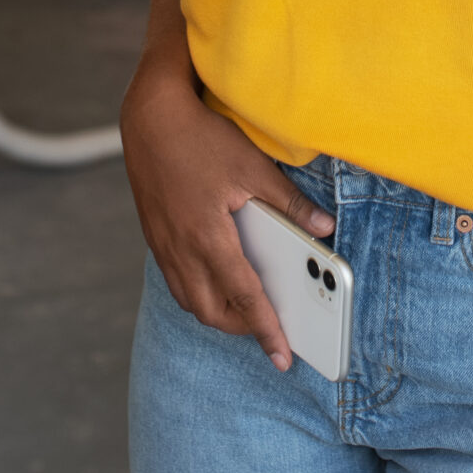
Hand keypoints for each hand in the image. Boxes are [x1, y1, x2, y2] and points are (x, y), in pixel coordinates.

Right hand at [119, 60, 334, 369]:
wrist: (149, 116)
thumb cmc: (200, 137)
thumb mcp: (253, 166)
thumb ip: (289, 202)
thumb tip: (323, 228)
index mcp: (208, 236)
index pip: (244, 298)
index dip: (266, 331)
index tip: (282, 357)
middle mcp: (181, 249)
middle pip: (211, 311)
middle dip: (241, 328)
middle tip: (268, 328)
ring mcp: (163, 244)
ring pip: (190, 300)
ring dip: (217, 312)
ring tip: (245, 309)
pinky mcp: (153, 235)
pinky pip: (176, 281)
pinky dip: (197, 292)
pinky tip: (214, 278)